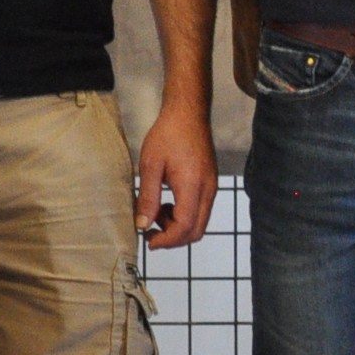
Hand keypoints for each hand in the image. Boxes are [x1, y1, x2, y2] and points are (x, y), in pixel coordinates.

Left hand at [135, 103, 218, 248]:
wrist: (188, 113)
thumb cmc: (168, 134)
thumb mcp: (150, 165)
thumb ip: (147, 197)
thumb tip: (143, 224)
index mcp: (193, 186)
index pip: (184, 227)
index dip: (166, 240)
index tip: (149, 240)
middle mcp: (208, 190)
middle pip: (196, 231)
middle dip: (173, 238)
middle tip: (151, 232)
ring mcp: (211, 187)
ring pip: (200, 222)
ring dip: (178, 227)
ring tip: (157, 212)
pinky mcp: (210, 184)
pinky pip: (201, 210)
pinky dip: (185, 216)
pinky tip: (168, 203)